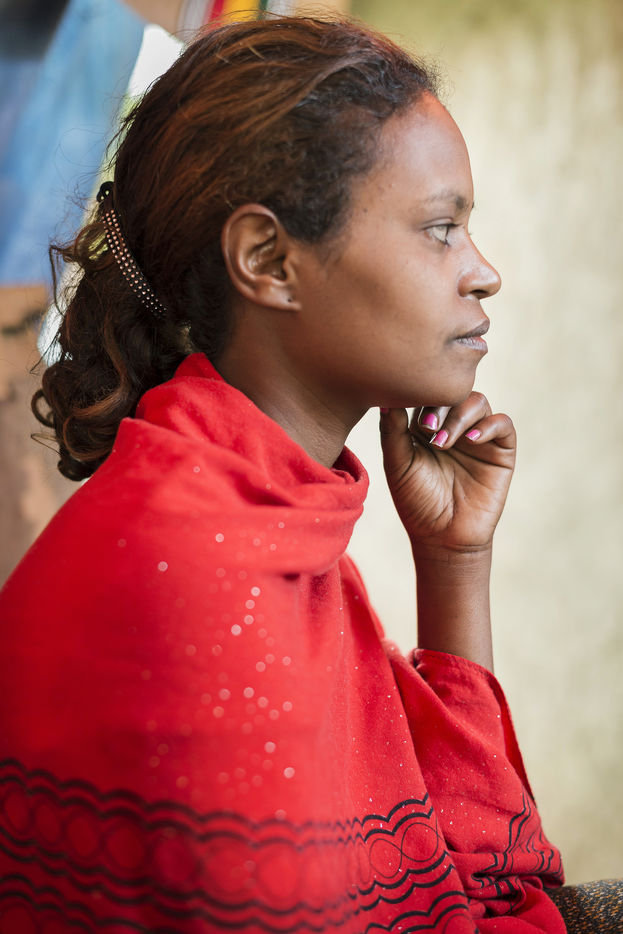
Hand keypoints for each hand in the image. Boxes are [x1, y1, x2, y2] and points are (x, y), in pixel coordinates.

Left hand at [379, 392, 515, 556]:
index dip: (418, 395)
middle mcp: (453, 426)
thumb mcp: (398, 465)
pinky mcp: (501, 450)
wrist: (442, 537)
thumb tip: (385, 398)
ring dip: (460, 415)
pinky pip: (502, 423)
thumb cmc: (416, 502)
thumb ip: (392, 432)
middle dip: (439, 403)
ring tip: (443, 442)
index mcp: (426, 427)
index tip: (407, 412)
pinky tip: (469, 440)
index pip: (426, 393)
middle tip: (427, 426)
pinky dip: (488, 425)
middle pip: (452, 391)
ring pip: (477, 401)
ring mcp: (478, 437)